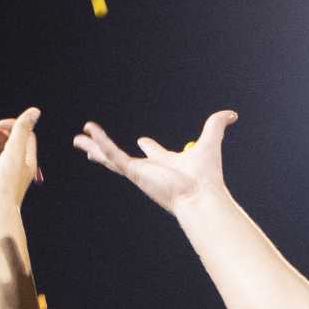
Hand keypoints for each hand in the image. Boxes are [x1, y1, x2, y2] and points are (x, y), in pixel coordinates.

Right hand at [74, 109, 235, 213]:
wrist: (201, 195)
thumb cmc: (206, 176)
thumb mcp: (210, 140)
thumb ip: (218, 124)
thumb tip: (232, 114)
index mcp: (165, 165)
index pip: (154, 155)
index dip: (149, 148)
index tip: (143, 141)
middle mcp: (150, 171)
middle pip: (123, 159)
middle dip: (106, 151)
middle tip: (91, 144)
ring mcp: (139, 172)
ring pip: (111, 158)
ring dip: (94, 147)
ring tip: (77, 139)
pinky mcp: (134, 172)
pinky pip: (113, 156)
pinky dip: (101, 143)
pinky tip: (89, 133)